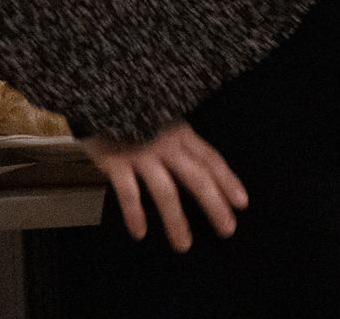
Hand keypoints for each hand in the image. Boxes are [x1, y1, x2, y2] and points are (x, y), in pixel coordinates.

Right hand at [84, 122, 247, 251]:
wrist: (97, 94)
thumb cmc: (131, 113)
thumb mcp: (162, 121)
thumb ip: (177, 143)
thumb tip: (198, 170)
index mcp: (182, 133)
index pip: (211, 159)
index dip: (228, 180)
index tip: (242, 203)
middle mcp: (167, 144)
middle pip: (197, 177)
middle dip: (214, 204)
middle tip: (227, 229)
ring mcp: (142, 153)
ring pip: (166, 191)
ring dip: (176, 220)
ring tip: (184, 245)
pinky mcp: (115, 161)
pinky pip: (128, 191)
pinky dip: (134, 213)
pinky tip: (140, 232)